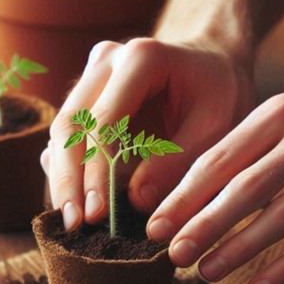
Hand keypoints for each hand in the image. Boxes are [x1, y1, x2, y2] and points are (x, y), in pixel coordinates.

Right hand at [42, 37, 254, 228]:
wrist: (214, 65)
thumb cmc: (221, 93)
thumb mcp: (217, 125)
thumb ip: (179, 161)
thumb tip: (137, 201)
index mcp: (140, 58)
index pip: (105, 122)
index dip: (96, 171)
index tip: (97, 214)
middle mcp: (106, 60)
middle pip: (70, 124)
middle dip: (69, 179)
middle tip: (74, 224)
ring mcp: (91, 76)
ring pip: (62, 130)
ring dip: (63, 178)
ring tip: (70, 221)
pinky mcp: (86, 95)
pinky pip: (68, 134)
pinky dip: (67, 168)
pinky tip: (73, 201)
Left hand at [147, 72, 283, 283]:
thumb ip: (244, 147)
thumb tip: (188, 193)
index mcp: (278, 112)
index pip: (220, 160)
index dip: (184, 197)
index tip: (156, 226)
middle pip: (246, 189)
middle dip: (204, 226)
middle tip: (173, 256)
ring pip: (282, 217)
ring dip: (240, 249)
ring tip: (205, 272)